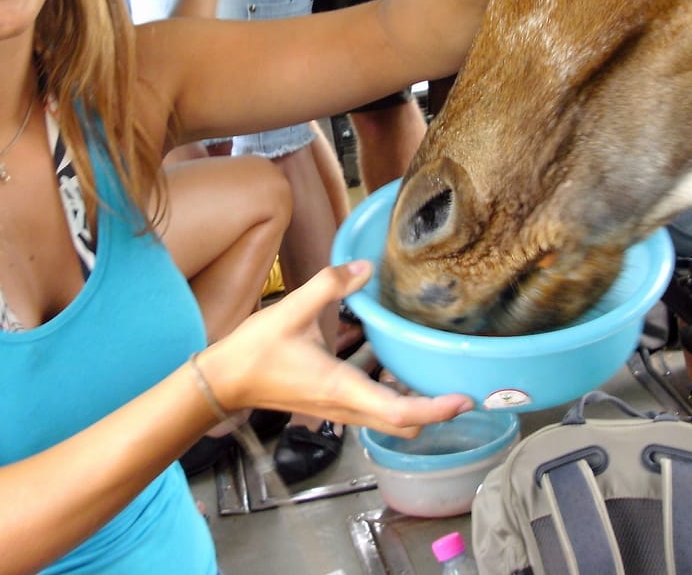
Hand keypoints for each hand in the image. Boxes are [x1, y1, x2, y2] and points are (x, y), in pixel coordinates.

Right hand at [199, 260, 472, 435]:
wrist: (226, 380)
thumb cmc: (256, 351)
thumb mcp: (292, 310)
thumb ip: (330, 284)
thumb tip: (364, 266)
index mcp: (342, 387)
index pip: (399, 412)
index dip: (435, 409)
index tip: (463, 399)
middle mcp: (347, 406)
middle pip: (404, 426)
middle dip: (437, 413)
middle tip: (465, 388)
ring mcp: (340, 410)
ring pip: (390, 422)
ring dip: (418, 408)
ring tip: (440, 379)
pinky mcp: (333, 404)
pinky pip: (375, 412)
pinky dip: (396, 400)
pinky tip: (398, 372)